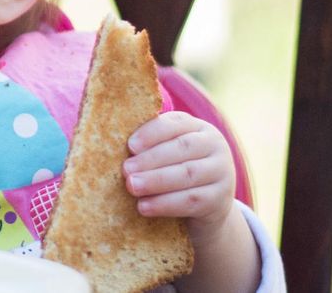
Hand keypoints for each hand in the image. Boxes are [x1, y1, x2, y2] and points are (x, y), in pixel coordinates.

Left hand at [122, 111, 235, 236]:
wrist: (208, 207)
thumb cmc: (176, 172)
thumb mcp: (169, 155)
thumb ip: (150, 146)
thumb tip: (110, 142)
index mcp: (198, 128)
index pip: (175, 124)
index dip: (152, 133)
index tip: (130, 145)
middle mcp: (215, 146)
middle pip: (182, 148)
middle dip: (151, 159)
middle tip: (125, 170)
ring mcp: (222, 173)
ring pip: (187, 174)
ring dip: (156, 181)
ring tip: (131, 187)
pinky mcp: (220, 200)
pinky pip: (192, 201)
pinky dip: (165, 204)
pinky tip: (144, 207)